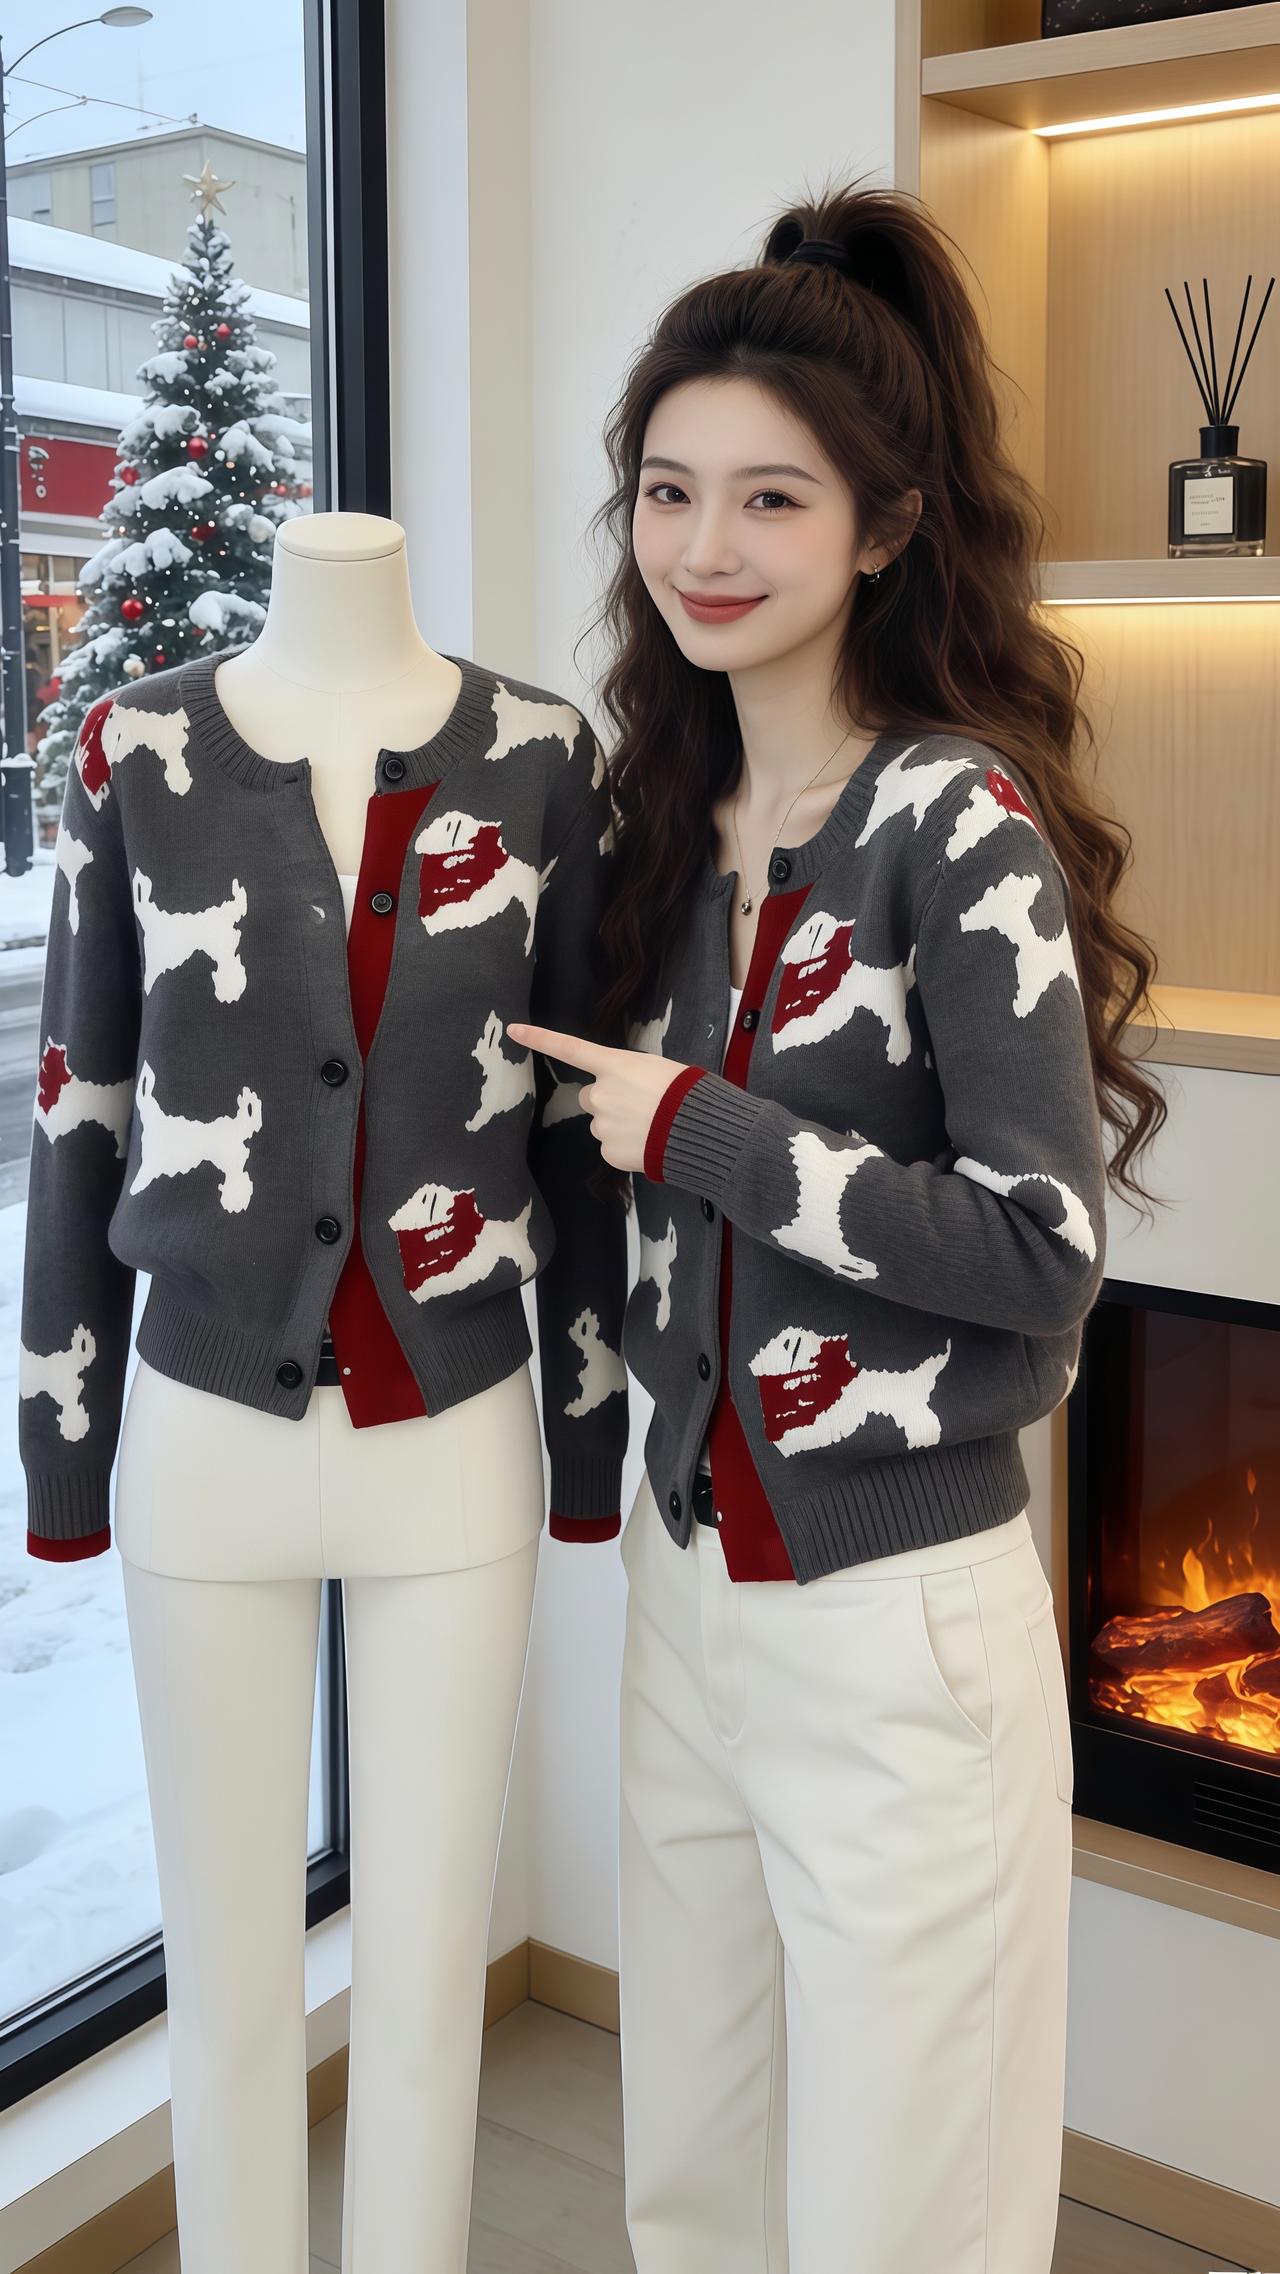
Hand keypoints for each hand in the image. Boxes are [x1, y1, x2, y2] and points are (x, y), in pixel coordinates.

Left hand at [507, 1020, 691, 1171]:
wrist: (701, 1130)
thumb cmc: (688, 1093)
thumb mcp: (658, 1070)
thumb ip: (629, 1078)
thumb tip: (624, 1096)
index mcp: (614, 1066)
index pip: (570, 1048)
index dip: (540, 1038)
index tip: (513, 1030)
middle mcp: (601, 1094)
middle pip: (590, 1096)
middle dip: (607, 1100)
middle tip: (640, 1105)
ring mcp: (602, 1126)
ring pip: (602, 1124)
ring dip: (620, 1125)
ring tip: (651, 1126)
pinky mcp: (609, 1153)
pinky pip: (611, 1147)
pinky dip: (627, 1147)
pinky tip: (649, 1143)